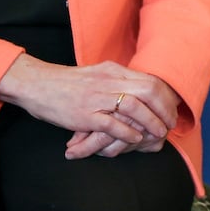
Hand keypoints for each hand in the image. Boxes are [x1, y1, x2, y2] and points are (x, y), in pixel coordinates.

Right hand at [0, 57, 181, 157]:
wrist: (36, 84)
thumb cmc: (68, 83)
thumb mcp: (98, 75)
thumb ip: (119, 81)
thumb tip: (142, 92)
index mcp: (114, 71)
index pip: (151, 80)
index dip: (167, 97)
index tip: (173, 110)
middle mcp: (109, 81)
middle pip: (150, 91)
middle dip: (165, 110)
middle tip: (170, 124)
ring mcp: (97, 97)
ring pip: (135, 107)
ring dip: (151, 123)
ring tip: (158, 134)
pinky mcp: (85, 114)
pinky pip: (113, 124)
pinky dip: (128, 133)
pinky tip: (136, 139)